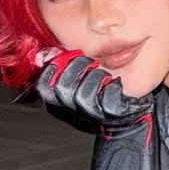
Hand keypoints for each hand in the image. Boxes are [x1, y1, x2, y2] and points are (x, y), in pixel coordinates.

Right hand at [33, 48, 155, 130]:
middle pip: (62, 88)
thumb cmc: (100, 95)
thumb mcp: (77, 82)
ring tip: (104, 76)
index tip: (65, 56)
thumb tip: (52, 51)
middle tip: (90, 63)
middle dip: (78, 67)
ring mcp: (90, 116)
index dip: (52, 69)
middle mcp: (71, 112)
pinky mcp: (111, 115)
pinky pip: (108, 98)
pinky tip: (115, 84)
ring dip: (96, 76)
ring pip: (84, 94)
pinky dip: (113, 86)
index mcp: (59, 104)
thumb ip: (64, 70)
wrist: (125, 118)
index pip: (43, 87)